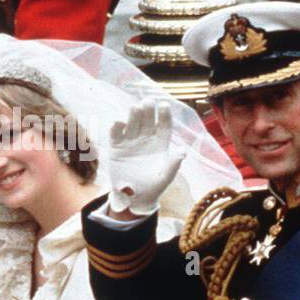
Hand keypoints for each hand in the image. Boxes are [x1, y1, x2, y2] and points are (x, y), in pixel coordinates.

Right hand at [106, 99, 182, 215]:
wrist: (134, 198)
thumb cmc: (154, 186)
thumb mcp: (166, 176)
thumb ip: (173, 164)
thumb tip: (183, 152)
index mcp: (160, 143)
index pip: (163, 126)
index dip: (164, 115)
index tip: (164, 105)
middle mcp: (146, 138)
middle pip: (147, 120)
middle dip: (148, 110)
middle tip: (148, 102)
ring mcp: (131, 141)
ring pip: (132, 123)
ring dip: (133, 115)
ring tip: (135, 107)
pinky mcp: (116, 147)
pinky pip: (116, 134)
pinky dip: (116, 127)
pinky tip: (119, 121)